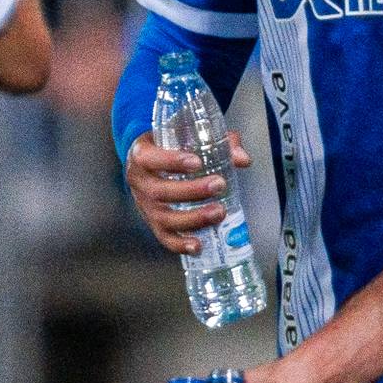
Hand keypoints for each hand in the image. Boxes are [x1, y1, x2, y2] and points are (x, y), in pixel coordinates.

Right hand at [125, 131, 248, 254]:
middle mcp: (139, 181)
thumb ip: (217, 143)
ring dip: (193, 217)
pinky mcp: (152, 222)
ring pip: (163, 217)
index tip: (197, 162)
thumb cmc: (170, 147)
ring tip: (219, 212)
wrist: (149, 161)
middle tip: (219, 185)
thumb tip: (243, 159)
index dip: (171, 162)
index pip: (149, 159)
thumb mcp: (185, 137)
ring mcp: (144, 204)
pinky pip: (163, 236)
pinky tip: (198, 245)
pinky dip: (180, 244)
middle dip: (191, 191)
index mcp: (141, 155)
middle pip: (159, 192)